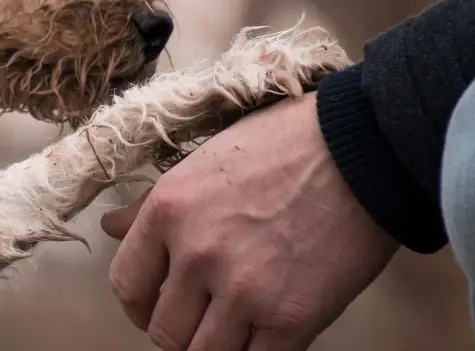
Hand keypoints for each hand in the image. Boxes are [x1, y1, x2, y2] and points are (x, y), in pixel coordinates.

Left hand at [100, 92, 397, 350]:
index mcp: (168, 211)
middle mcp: (196, 254)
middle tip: (202, 317)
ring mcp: (243, 291)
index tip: (156, 304)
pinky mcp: (291, 320)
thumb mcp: (203, 162)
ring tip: (235, 326)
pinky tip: (265, 335)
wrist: (363, 148)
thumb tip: (111, 228)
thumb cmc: (283, 145)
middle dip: (178, 330)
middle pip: (163, 331)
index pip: (126, 285)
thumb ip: (152, 206)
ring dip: (215, 346)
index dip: (139, 304)